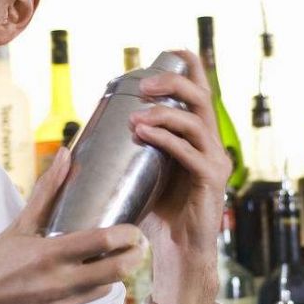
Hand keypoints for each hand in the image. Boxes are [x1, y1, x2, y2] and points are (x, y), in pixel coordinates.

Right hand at [0, 148, 144, 303]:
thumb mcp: (21, 224)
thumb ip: (47, 191)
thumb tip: (65, 155)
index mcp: (50, 253)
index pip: (103, 242)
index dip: (127, 236)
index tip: (134, 230)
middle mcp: (59, 282)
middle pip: (116, 272)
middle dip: (134, 258)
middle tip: (138, 247)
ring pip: (104, 289)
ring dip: (112, 275)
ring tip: (110, 260)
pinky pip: (83, 303)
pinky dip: (86, 290)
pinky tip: (77, 279)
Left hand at [129, 49, 229, 303]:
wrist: (177, 252)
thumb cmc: (157, 213)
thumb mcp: (143, 171)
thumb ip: (131, 149)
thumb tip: (88, 131)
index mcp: (198, 136)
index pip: (201, 90)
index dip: (188, 65)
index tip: (165, 51)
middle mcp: (211, 143)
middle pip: (201, 97)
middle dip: (171, 83)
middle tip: (141, 84)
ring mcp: (215, 162)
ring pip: (196, 122)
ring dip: (164, 112)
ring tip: (135, 115)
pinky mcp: (211, 182)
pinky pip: (190, 153)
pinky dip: (166, 139)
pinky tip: (144, 133)